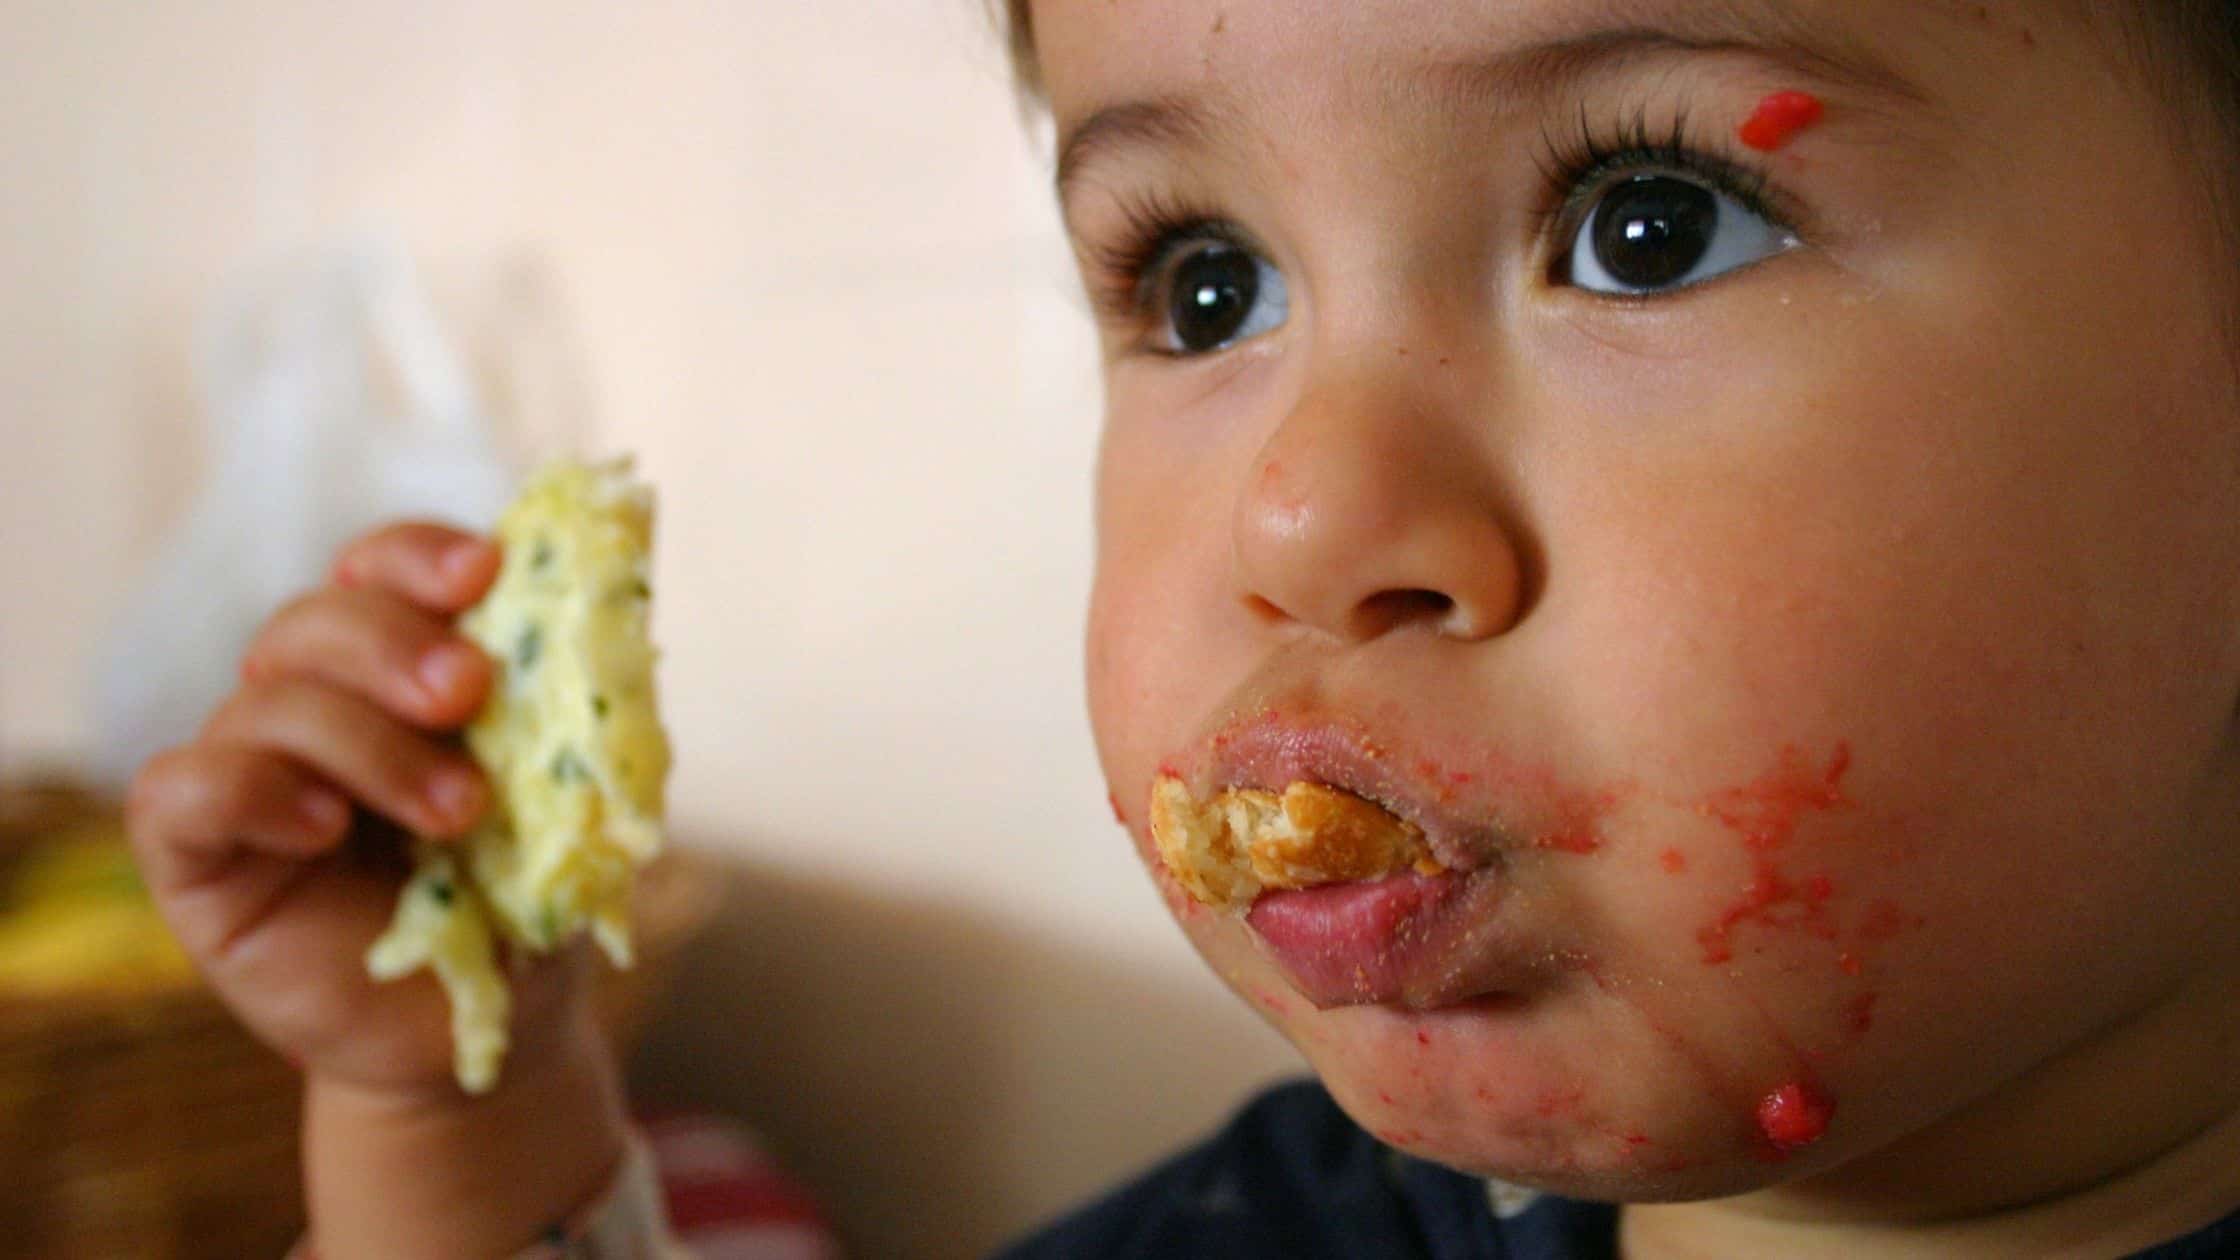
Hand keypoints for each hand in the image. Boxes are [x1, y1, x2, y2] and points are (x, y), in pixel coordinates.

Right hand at [125, 521, 580, 1095]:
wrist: (493, 1024)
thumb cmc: (530, 898)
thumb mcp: (570, 794)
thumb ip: (573, 704)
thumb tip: (605, 604)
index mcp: (395, 670)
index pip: (378, 571)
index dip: (419, 556)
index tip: (487, 570)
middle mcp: (310, 705)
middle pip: (315, 621)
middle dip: (397, 644)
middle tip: (469, 691)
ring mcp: (248, 775)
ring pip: (267, 702)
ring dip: (370, 745)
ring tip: (458, 812)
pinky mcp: (198, 857)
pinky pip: (182, 790)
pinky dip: (251, 790)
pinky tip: (322, 828)